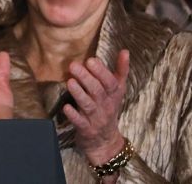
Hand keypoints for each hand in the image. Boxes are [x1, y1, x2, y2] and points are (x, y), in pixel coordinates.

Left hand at [63, 50, 128, 165]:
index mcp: (113, 95)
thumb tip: (125, 51)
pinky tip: (66, 107)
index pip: (110, 83)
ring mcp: (96, 119)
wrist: (106, 141)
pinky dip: (73, 115)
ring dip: (79, 93)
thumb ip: (120, 71)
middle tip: (73, 65)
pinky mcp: (86, 129)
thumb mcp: (117, 91)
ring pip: (88, 105)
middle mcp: (106, 106)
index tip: (91, 60)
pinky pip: (80, 122)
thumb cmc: (109, 108)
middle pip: (97, 91)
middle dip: (86, 78)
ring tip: (70, 81)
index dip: (101, 72)